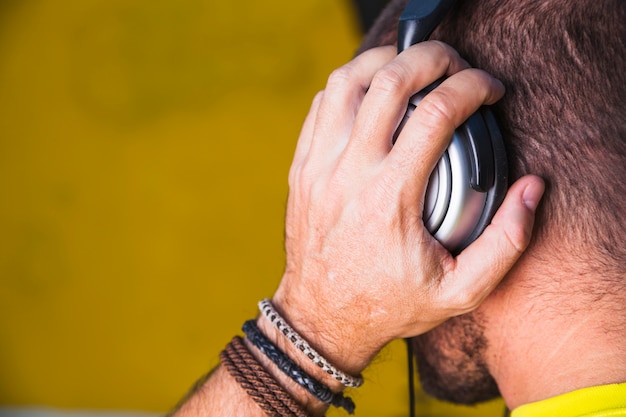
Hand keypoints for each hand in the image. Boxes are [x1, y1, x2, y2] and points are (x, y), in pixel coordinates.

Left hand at [272, 41, 544, 374]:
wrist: (322, 317)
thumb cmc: (388, 304)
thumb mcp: (460, 290)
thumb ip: (506, 242)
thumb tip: (532, 190)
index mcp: (391, 199)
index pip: (437, 114)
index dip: (473, 87)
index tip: (489, 90)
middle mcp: (349, 174)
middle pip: (388, 81)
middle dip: (431, 57)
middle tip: (454, 65)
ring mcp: (318, 167)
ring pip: (345, 83)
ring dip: (383, 62)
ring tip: (412, 67)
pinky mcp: (301, 168)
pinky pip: (320, 106)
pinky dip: (349, 86)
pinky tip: (372, 93)